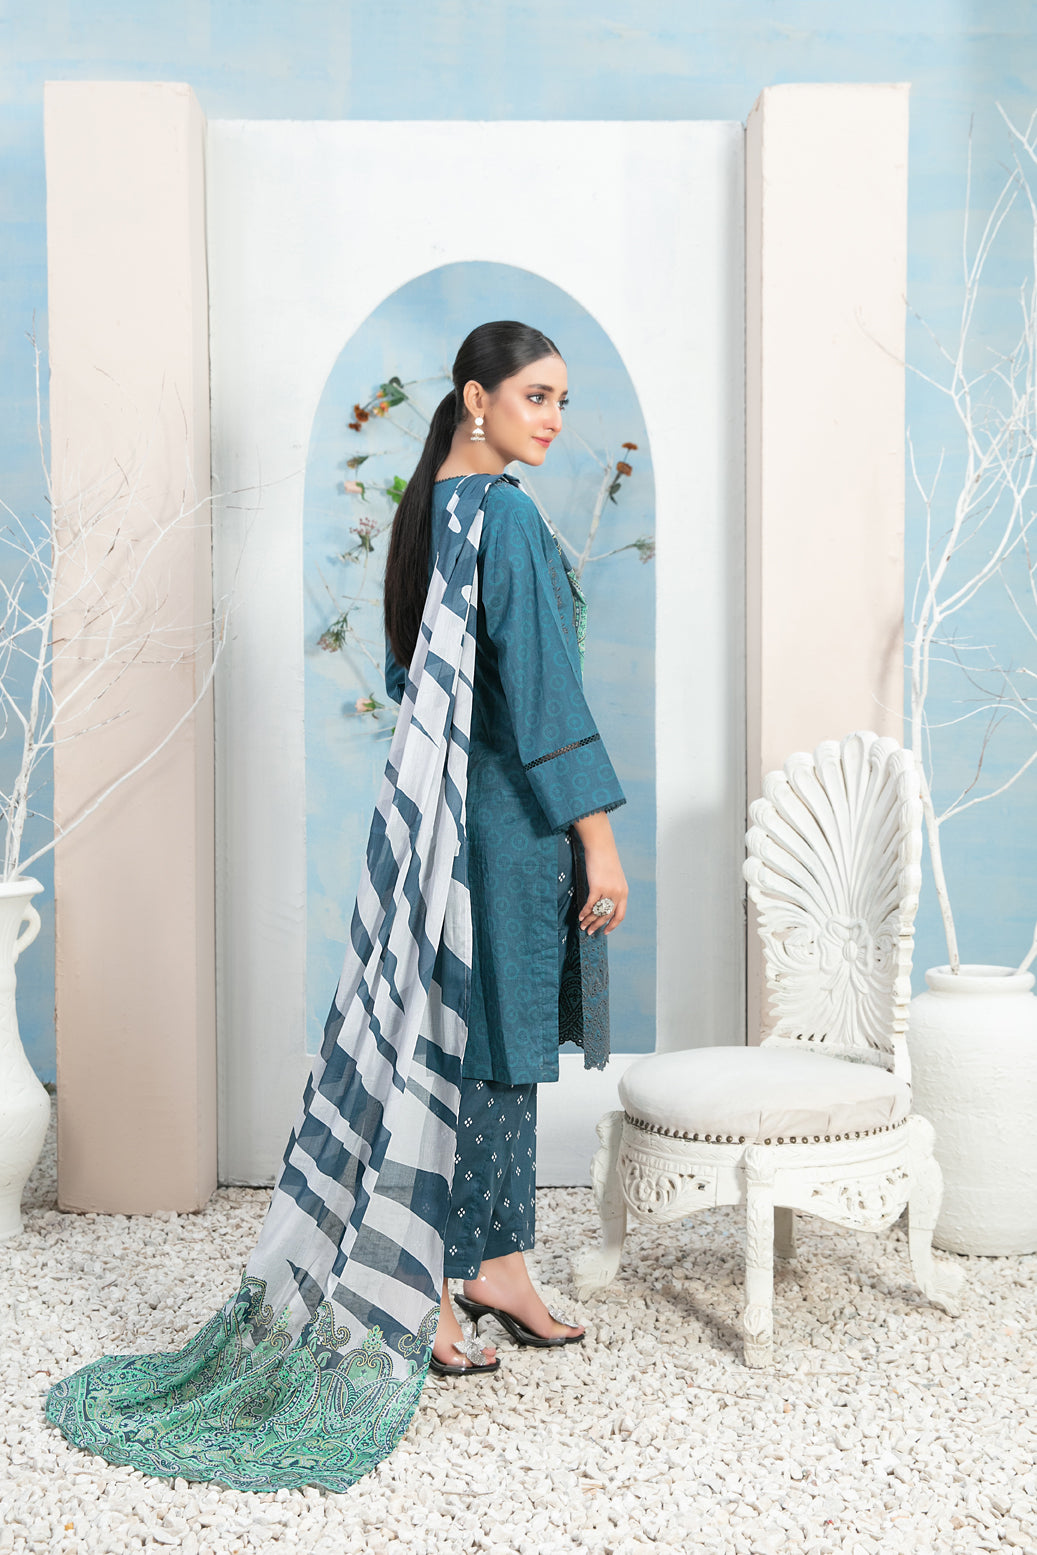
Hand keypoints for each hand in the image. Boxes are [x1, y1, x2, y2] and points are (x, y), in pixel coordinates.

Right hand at [572, 812, 627, 935]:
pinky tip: (580, 915)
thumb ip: (612, 890)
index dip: (612, 925)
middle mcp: (618, 894)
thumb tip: (602, 903)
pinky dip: (584, 912)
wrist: (601, 847)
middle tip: (589, 932)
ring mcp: (608, 891)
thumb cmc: (605, 860)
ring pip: (598, 912)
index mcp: (624, 892)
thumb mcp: (614, 878)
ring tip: (582, 925)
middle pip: (607, 916)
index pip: (620, 915)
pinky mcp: (597, 887)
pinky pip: (590, 905)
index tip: (606, 932)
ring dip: (589, 920)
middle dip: (597, 926)